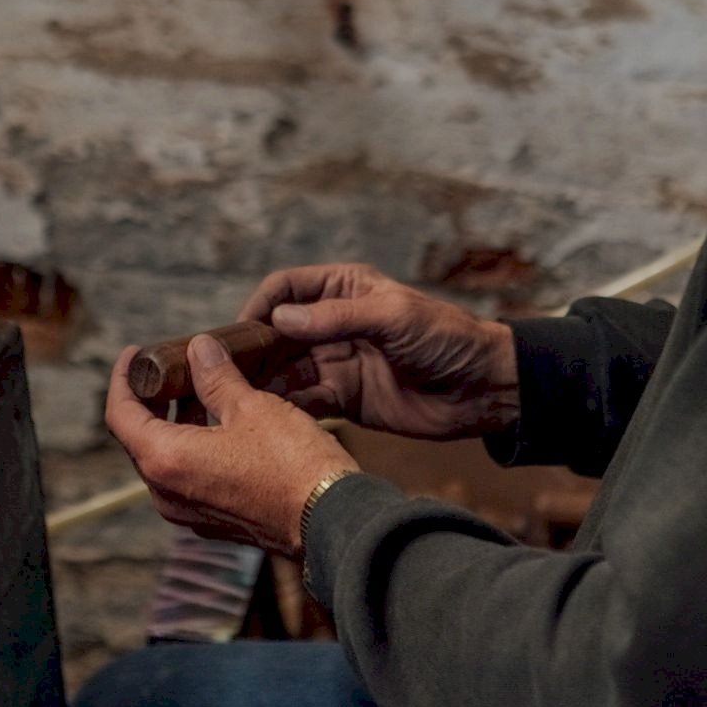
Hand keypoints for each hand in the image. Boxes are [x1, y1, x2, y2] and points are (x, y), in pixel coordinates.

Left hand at [106, 333, 358, 557]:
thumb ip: (217, 377)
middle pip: (140, 437)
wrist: (331, 519)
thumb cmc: (292, 463)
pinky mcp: (214, 521)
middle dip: (152, 398)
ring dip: (176, 421)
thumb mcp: (252, 407)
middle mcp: (167, 493)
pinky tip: (222, 422)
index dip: (122, 379)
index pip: (120, 415)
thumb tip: (198, 349)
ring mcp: (190, 512)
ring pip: (166, 457)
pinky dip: (194, 445)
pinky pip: (189, 476)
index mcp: (166, 461)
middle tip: (170, 367)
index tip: (133, 355)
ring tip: (201, 387)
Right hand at [238, 263, 518, 440]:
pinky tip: (269, 419)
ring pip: (285, 370)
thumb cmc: (445, 338)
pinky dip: (286, 409)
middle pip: (276, 332)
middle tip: (223, 371)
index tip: (239, 332)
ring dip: (263, 382)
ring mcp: (336, 361)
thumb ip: (336, 319)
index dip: (259, 305)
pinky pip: (305, 402)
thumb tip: (280, 318)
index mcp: (343, 288)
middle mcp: (333, 323)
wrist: (483, 389)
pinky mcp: (344, 399)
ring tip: (237, 399)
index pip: (285, 288)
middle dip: (251, 349)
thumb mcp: (393, 317)